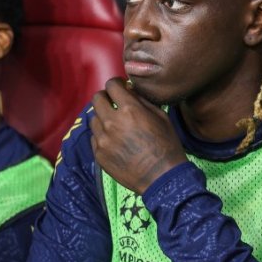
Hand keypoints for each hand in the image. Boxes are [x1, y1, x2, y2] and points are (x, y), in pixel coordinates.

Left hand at [90, 78, 186, 193]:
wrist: (161, 177)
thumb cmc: (167, 145)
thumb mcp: (161, 117)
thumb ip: (142, 101)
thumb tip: (129, 90)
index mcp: (129, 110)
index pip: (111, 85)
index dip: (116, 83)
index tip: (121, 87)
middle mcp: (111, 123)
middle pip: (96, 99)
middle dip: (106, 97)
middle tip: (114, 103)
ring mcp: (103, 140)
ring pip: (94, 118)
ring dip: (103, 117)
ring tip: (115, 125)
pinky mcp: (99, 154)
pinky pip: (94, 138)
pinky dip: (102, 136)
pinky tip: (115, 141)